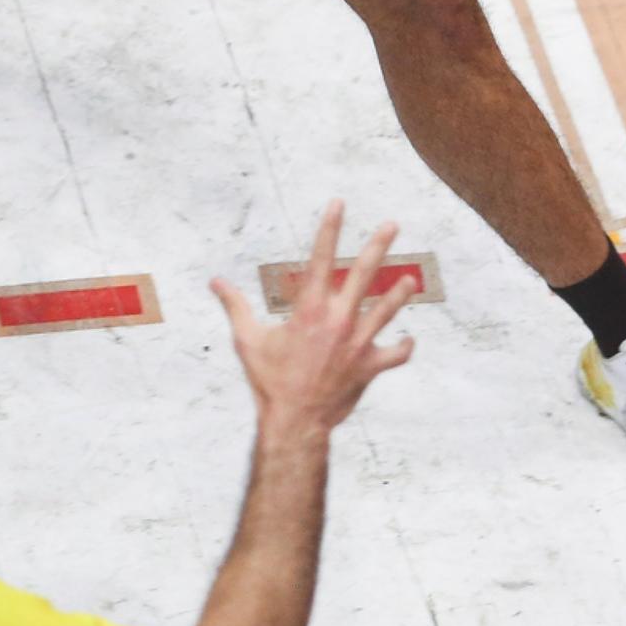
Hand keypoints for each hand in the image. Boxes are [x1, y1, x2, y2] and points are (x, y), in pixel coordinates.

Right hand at [211, 200, 414, 434]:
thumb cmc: (269, 380)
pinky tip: (408, 340)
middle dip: (378, 246)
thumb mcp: (247, 339)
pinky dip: (402, 347)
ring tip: (411, 279)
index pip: (322, 257)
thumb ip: (234, 306)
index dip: (330, 228)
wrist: (295, 422)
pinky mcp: (368, 367)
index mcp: (310, 308)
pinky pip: (393, 355)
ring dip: (400, 293)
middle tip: (392, 225)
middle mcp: (338, 320)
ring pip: (385, 310)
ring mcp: (357, 344)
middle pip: (364, 275)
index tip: (338, 204)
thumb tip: (215, 282)